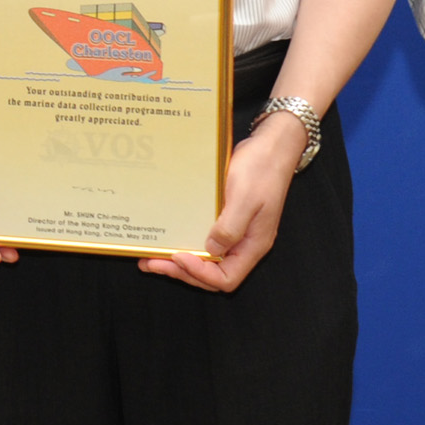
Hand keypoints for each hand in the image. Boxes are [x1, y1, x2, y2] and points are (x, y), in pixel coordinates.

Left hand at [143, 111, 303, 292]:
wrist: (271, 146)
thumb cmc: (263, 170)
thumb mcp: (245, 198)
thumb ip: (230, 227)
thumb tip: (212, 250)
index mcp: (253, 244)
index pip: (227, 277)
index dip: (201, 274)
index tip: (178, 258)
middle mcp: (244, 243)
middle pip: (213, 273)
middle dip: (182, 271)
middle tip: (154, 264)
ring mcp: (235, 232)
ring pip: (207, 259)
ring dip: (180, 261)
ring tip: (153, 258)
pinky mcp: (225, 219)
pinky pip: (204, 239)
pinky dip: (186, 242)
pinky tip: (170, 236)